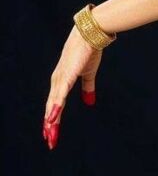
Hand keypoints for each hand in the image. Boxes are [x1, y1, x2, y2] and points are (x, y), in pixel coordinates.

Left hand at [43, 26, 104, 149]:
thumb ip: (87, 88)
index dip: (53, 119)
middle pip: (51, 107)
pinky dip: (55, 106)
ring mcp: (60, 78)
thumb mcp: (88, 74)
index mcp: (61, 81)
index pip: (55, 104)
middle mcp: (57, 81)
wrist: (90, 34)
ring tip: (50, 133)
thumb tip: (89, 103)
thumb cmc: (88, 51)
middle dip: (50, 125)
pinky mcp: (66, 75)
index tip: (51, 133)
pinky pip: (60, 94)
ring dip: (51, 120)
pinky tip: (52, 117)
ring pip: (54, 104)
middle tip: (50, 141)